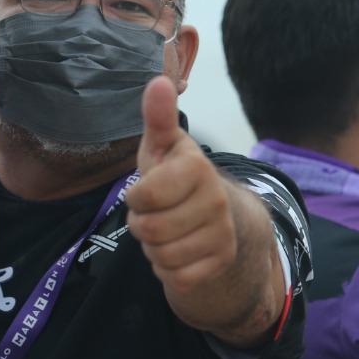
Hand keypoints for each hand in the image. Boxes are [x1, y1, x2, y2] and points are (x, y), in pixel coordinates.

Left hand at [126, 76, 236, 296]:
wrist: (214, 217)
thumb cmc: (175, 176)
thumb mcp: (162, 146)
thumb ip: (158, 117)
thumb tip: (158, 81)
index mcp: (197, 168)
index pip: (144, 195)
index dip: (136, 196)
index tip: (145, 189)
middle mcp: (216, 200)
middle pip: (148, 229)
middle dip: (141, 223)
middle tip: (155, 212)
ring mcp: (222, 234)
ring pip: (160, 255)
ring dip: (153, 246)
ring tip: (167, 229)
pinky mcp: (221, 263)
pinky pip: (175, 277)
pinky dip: (167, 268)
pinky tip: (178, 250)